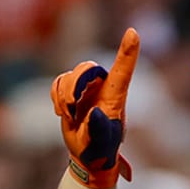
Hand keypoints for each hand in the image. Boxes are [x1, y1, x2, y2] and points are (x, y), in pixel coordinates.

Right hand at [51, 28, 138, 188]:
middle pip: (87, 68)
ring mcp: (87, 88)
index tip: (133, 32)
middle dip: (74, 85)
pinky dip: (56, 97)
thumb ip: (98, 130)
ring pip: (69, 76)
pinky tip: (63, 113)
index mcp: (116, 98)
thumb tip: (95, 112)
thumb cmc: (99, 151)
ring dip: (63, 96)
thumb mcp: (99, 145)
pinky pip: (58, 82)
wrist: (88, 156)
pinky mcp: (72, 91)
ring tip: (69, 117)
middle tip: (70, 109)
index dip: (127, 52)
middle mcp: (103, 88)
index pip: (122, 71)